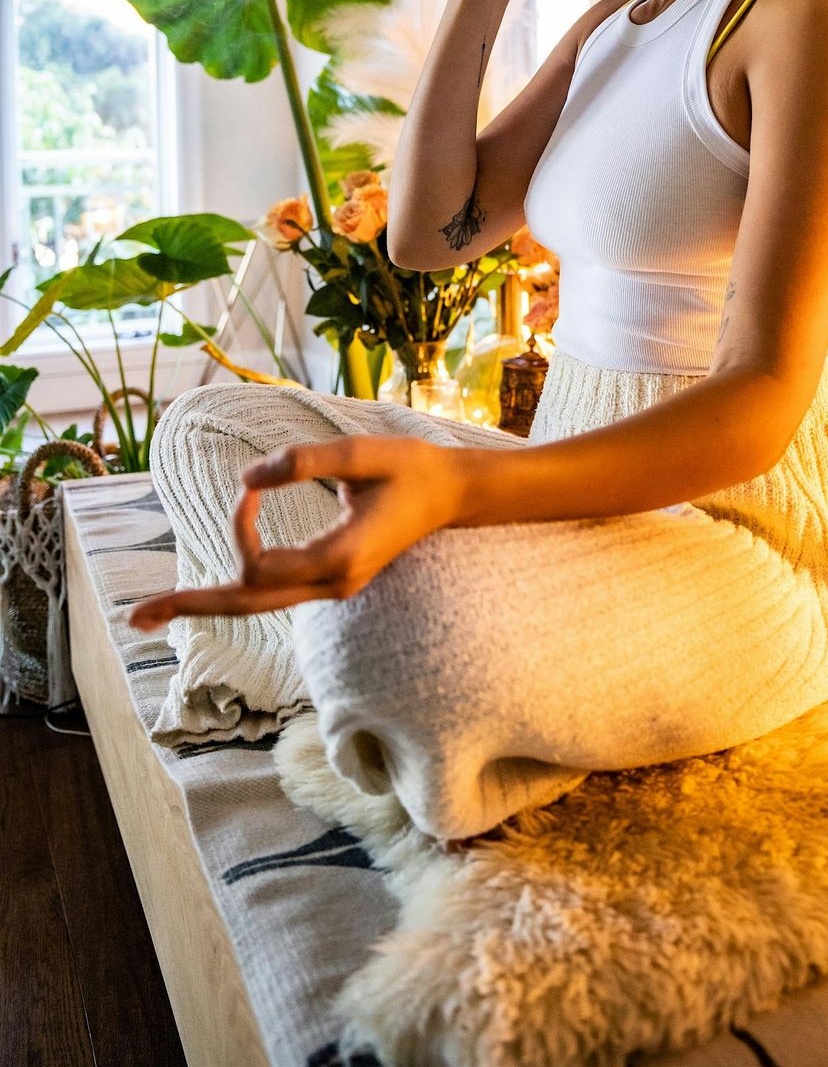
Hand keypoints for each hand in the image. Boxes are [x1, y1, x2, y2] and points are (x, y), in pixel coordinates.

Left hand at [127, 434, 463, 629]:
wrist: (452, 495)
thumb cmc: (410, 469)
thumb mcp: (362, 453)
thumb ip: (306, 460)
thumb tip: (249, 474)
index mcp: (339, 559)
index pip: (260, 562)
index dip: (241, 521)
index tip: (255, 480)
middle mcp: (332, 584)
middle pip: (246, 605)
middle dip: (190, 606)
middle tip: (133, 617)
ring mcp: (331, 587)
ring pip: (255, 604)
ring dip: (204, 602)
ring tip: (149, 612)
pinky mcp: (330, 578)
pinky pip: (272, 591)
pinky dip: (233, 587)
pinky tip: (196, 595)